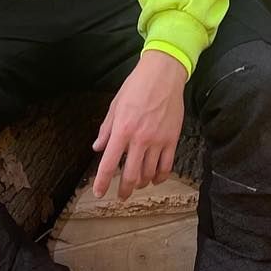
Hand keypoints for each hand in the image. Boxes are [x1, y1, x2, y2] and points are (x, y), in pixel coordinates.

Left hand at [93, 50, 186, 199]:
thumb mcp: (115, 105)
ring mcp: (158, 141)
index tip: (98, 192)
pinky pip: (167, 167)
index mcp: (122, 129)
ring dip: (141, 183)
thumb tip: (98, 148)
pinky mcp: (172, 140)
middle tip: (120, 195)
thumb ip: (106, 129)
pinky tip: (154, 179)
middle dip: (124, 190)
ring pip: (149, 174)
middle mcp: (140, 139)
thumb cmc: (136, 86)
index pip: (108, 163)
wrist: (164, 74)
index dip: (102, 182)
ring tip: (136, 184)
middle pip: (130, 175)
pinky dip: (160, 177)